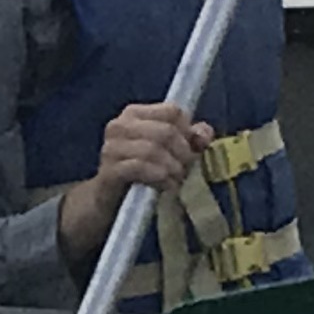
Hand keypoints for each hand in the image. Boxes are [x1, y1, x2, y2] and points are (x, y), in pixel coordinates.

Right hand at [56, 101, 216, 274]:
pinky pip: (140, 167)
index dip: (187, 131)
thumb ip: (190, 138)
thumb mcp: (170, 152)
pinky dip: (159, 177)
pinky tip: (166, 186)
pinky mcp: (109, 170)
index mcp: (134, 113)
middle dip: (183, 153)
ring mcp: (111, 148)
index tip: (191, 149)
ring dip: (172, 168)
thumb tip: (204, 132)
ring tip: (177, 180)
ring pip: (154, 149)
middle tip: (186, 170)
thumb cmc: (144, 173)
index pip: (172, 111)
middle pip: (166, 131)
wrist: (111, 202)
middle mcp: (120, 125)